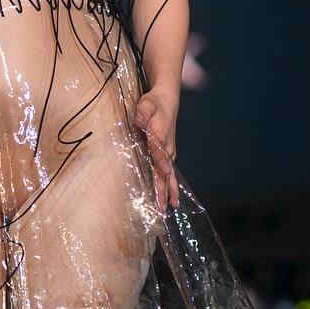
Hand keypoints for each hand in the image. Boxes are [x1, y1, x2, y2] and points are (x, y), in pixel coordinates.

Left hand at [133, 87, 180, 210]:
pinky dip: (170, 186)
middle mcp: (167, 148)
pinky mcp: (168, 154)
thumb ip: (142, 113)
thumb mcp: (146, 104)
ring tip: (171, 208)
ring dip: (169, 191)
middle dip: (163, 189)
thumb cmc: (154, 103)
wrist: (168, 100)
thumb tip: (139, 121)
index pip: (159, 152)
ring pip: (169, 175)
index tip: (164, 173)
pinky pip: (169, 173)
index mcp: (160, 136)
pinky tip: (171, 198)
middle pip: (165, 171)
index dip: (160, 162)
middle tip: (162, 207)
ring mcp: (169, 152)